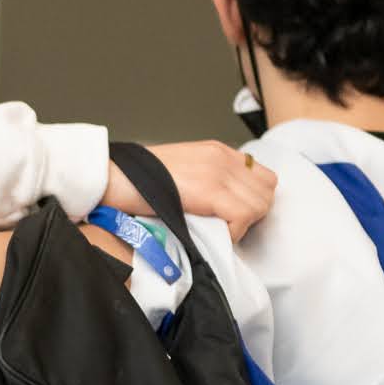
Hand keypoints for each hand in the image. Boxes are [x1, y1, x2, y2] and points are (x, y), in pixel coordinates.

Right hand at [104, 141, 276, 241]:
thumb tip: (220, 205)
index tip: (235, 215)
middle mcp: (223, 157)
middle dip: (253, 213)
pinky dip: (234, 232)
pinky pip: (243, 216)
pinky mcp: (211, 190)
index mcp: (217, 151)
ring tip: (221, 230)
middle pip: (267, 190)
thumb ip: (206, 179)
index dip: (253, 199)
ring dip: (244, 223)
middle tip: (230, 226)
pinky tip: (215, 234)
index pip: (261, 175)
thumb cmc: (139, 181)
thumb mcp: (182, 171)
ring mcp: (218, 172)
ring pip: (260, 205)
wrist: (116, 178)